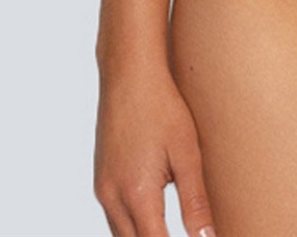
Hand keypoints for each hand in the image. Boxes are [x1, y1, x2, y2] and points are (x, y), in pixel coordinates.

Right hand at [93, 63, 216, 236]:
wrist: (129, 76)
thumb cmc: (162, 107)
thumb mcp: (187, 152)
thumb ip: (195, 200)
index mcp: (136, 194)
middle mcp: (112, 197)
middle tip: (188, 235)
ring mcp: (102, 188)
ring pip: (120, 234)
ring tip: (168, 229)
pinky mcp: (101, 178)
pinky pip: (114, 217)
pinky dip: (132, 226)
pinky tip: (151, 218)